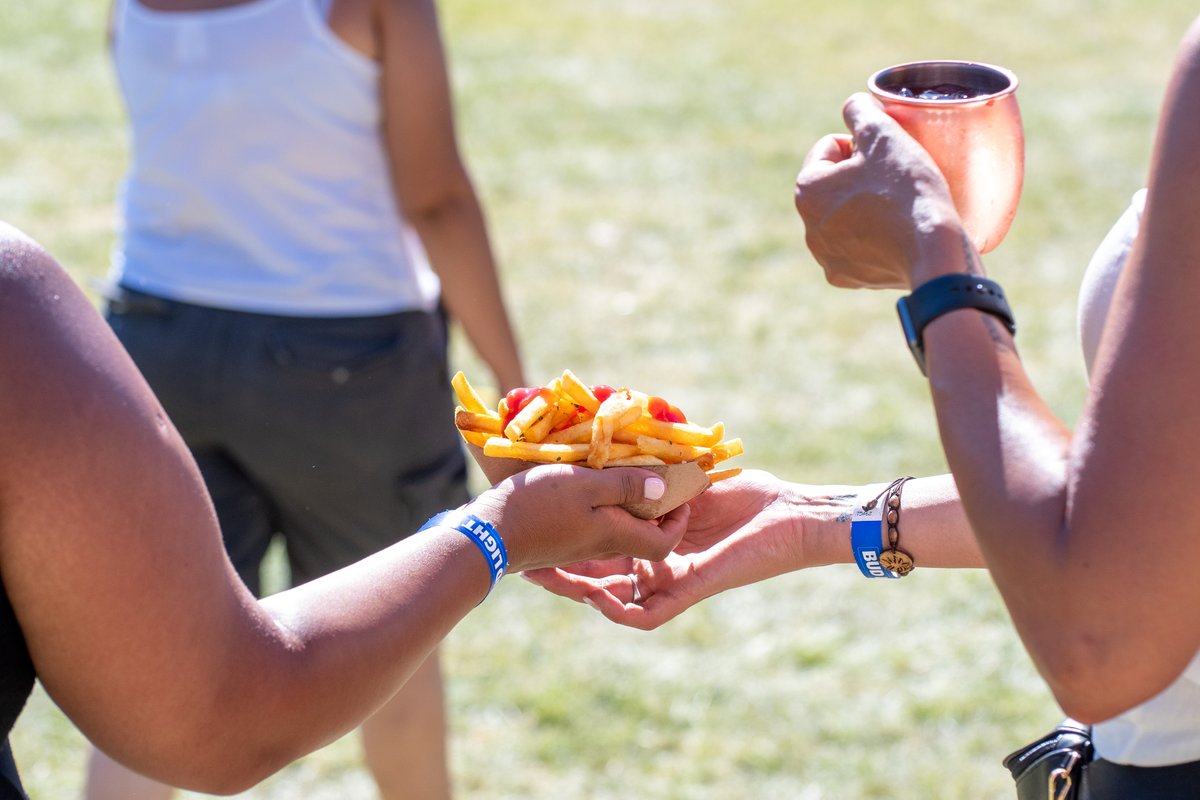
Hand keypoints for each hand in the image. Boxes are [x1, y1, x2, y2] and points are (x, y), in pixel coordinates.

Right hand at [465, 464, 689, 572]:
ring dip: (628, 502)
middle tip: (652, 470)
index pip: (665, 544)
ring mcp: (582, 546)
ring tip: (622, 468)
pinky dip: (604, 505)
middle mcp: (604, 547)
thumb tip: (664, 487)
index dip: (679, 521)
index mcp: (617, 535)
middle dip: (656, 505)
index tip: (677, 491)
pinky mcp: (563, 539)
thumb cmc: (539, 504)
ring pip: (619, 527)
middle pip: (644, 534)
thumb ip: (626, 486)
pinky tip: (591, 481)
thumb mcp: (586, 485)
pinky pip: (596, 525)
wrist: (488, 533)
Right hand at [523, 471, 853, 628]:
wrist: (796, 514)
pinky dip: (624, 611)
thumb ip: (659, 473)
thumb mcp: (692, 476)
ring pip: (619, 600)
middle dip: (565, 574)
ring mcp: (675, 581)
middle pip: (603, 578)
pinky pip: (650, 612)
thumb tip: (623, 450)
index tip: (540, 530)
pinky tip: (600, 601)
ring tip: (553, 581)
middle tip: (532, 565)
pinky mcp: (693, 589)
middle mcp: (661, 564)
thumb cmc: (754, 492)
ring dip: (585, 593)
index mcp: (657, 537)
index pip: (605, 548)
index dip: (572, 545)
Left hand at [793, 92, 969, 289]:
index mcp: (807, 190)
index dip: (861, 145)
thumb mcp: (884, 133)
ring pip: (846, 217)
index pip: (830, 149)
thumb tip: (853, 106)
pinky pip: (858, 249)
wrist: (932, 252)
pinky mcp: (848, 278)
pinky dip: (874, 240)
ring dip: (866, 207)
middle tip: (896, 180)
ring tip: (898, 207)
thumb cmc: (906, 189)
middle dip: (861, 177)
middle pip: (836, 185)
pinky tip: (896, 236)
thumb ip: (861, 109)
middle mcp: (808, 227)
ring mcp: (826, 257)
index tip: (886, 156)